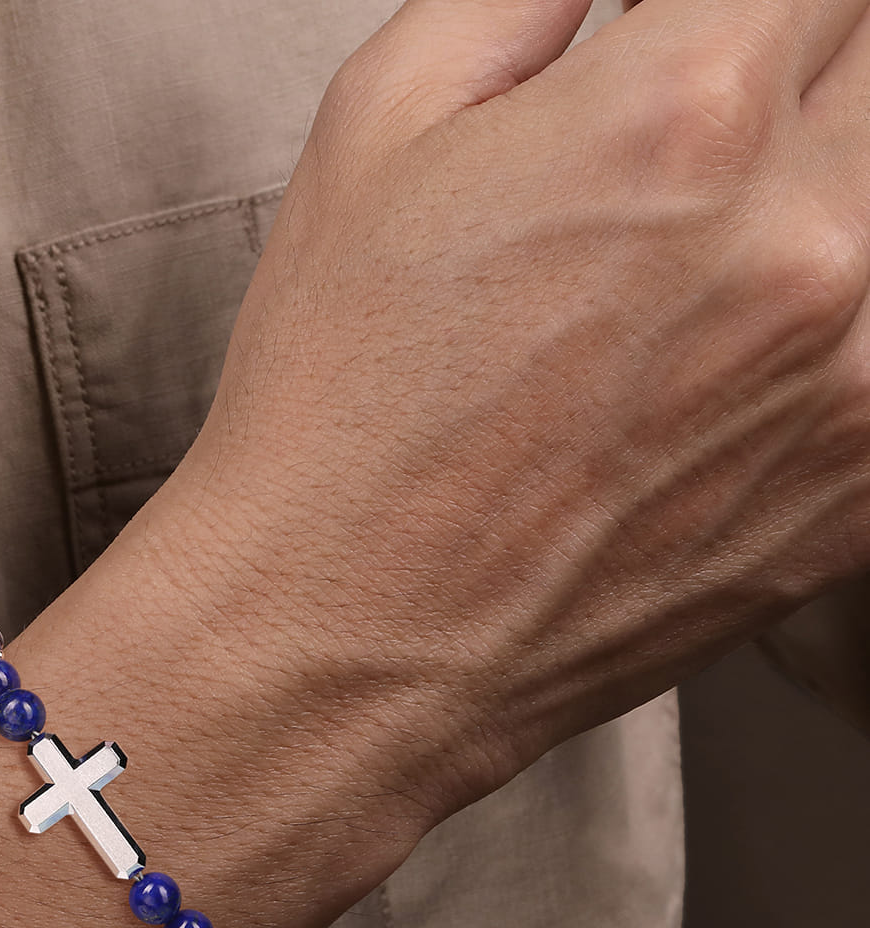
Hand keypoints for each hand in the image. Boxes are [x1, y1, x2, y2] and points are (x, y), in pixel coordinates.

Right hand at [155, 0, 869, 819]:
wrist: (341, 638)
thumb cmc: (335, 411)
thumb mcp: (374, 127)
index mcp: (683, 114)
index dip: (751, 4)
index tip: (711, 40)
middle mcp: (802, 239)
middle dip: (788, 87)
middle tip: (672, 170)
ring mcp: (854, 382)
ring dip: (809, 216)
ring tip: (678, 292)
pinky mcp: (860, 497)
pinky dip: (820, 345)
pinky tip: (702, 383)